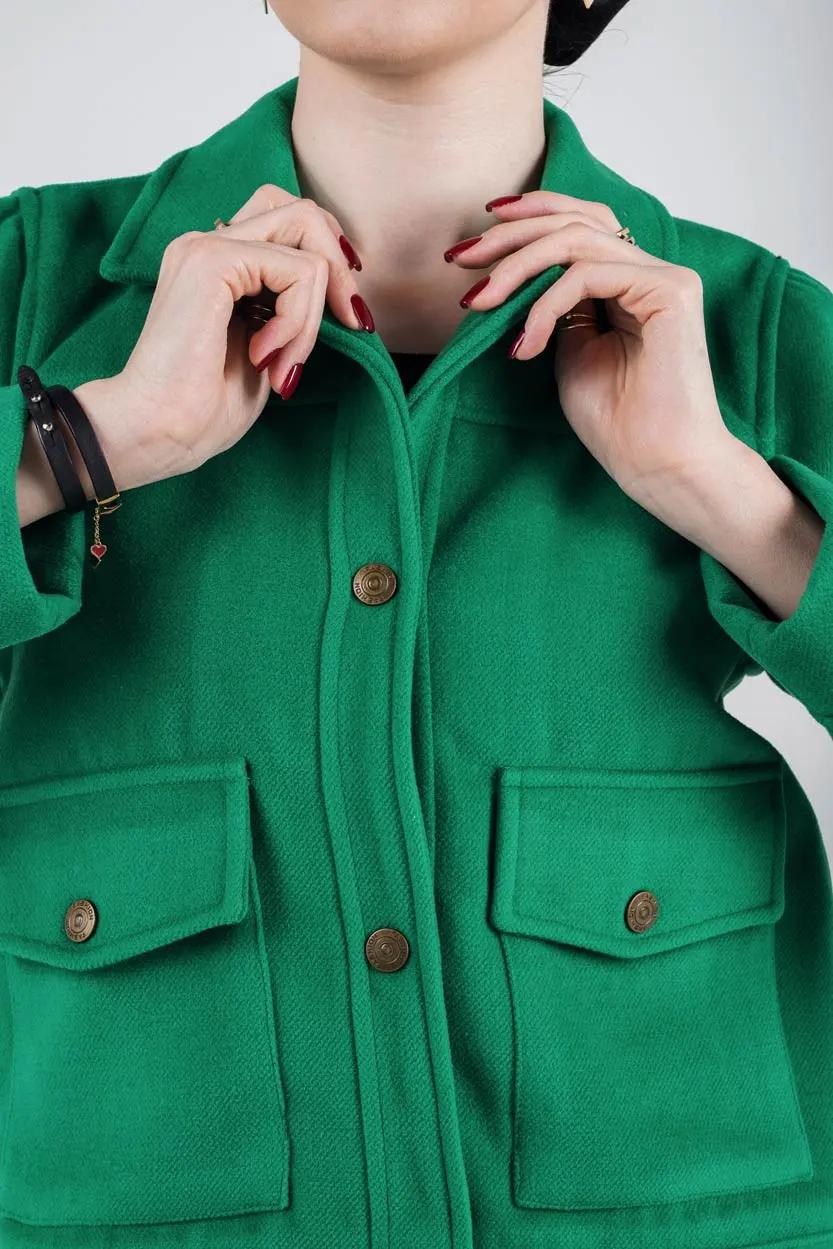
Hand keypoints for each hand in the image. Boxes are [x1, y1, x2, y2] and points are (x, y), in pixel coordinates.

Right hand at [75, 186, 374, 493]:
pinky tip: (264, 356)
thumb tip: (342, 294)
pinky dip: (299, 321)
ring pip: (307, 245)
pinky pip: (299, 271)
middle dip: (339, 273)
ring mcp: (206, 246)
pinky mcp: (212, 262)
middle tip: (351, 326)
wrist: (161, 432)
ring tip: (285, 365)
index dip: (331, 262)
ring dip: (314, 313)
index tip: (350, 319)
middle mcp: (208, 243)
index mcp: (217, 263)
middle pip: (304, 214)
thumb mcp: (269, 350)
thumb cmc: (205, 409)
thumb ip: (293, 311)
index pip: (292, 224)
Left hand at [446, 190, 735, 503]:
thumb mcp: (568, 352)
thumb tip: (513, 275)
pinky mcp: (670, 289)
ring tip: (480, 302)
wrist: (658, 466)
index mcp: (628, 280)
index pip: (578, 223)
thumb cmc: (616, 423)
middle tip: (462, 259)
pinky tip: (526, 347)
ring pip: (576, 240)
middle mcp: (650, 269)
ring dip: (517, 266)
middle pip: (574, 219)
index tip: (474, 244)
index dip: (526, 219)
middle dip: (510, 235)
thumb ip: (551, 307)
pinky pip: (587, 275)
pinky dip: (545, 306)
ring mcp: (664, 276)